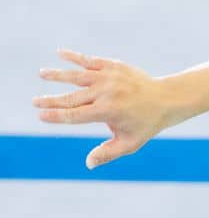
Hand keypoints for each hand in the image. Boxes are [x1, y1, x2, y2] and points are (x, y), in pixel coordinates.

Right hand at [33, 49, 170, 170]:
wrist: (164, 99)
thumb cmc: (146, 125)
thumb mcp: (129, 144)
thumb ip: (107, 153)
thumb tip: (88, 163)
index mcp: (107, 112)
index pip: (75, 115)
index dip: (56, 116)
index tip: (41, 116)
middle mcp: (105, 93)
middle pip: (72, 97)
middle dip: (51, 100)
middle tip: (34, 102)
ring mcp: (107, 77)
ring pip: (77, 75)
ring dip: (57, 74)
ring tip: (41, 74)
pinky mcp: (111, 65)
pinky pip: (89, 60)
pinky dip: (74, 57)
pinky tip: (59, 53)